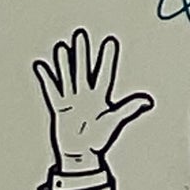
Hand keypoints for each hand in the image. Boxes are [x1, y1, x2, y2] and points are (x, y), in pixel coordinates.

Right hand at [33, 29, 153, 173]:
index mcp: (100, 98)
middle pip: (83, 69)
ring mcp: (72, 101)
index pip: (104, 73)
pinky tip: (42, 66)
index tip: (110, 41)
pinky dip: (46, 78)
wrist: (81, 155)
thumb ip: (130, 108)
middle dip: (82, 52)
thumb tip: (148, 101)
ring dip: (65, 62)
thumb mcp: (115, 121)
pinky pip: (52, 90)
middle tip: (81, 34)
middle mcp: (86, 96)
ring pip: (67, 76)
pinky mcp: (60, 108)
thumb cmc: (98, 140)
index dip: (107, 58)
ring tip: (63, 46)